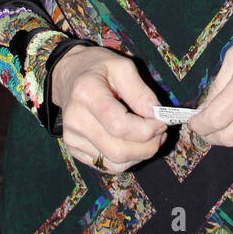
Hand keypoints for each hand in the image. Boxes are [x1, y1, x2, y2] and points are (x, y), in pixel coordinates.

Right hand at [51, 45, 167, 173]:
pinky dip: (127, 159)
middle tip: (162, 132)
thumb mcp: (123, 67)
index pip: (120, 126)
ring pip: (114, 163)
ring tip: (152, 138)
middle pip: (118, 150)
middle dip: (148, 146)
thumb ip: (141, 92)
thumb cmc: (98, 68)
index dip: (147, 129)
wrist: (69, 76)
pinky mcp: (74, 149)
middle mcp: (75, 119)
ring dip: (140, 155)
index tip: (162, 121)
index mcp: (86, 93)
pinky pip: (107, 166)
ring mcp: (72, 137)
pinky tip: (134, 144)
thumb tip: (157, 116)